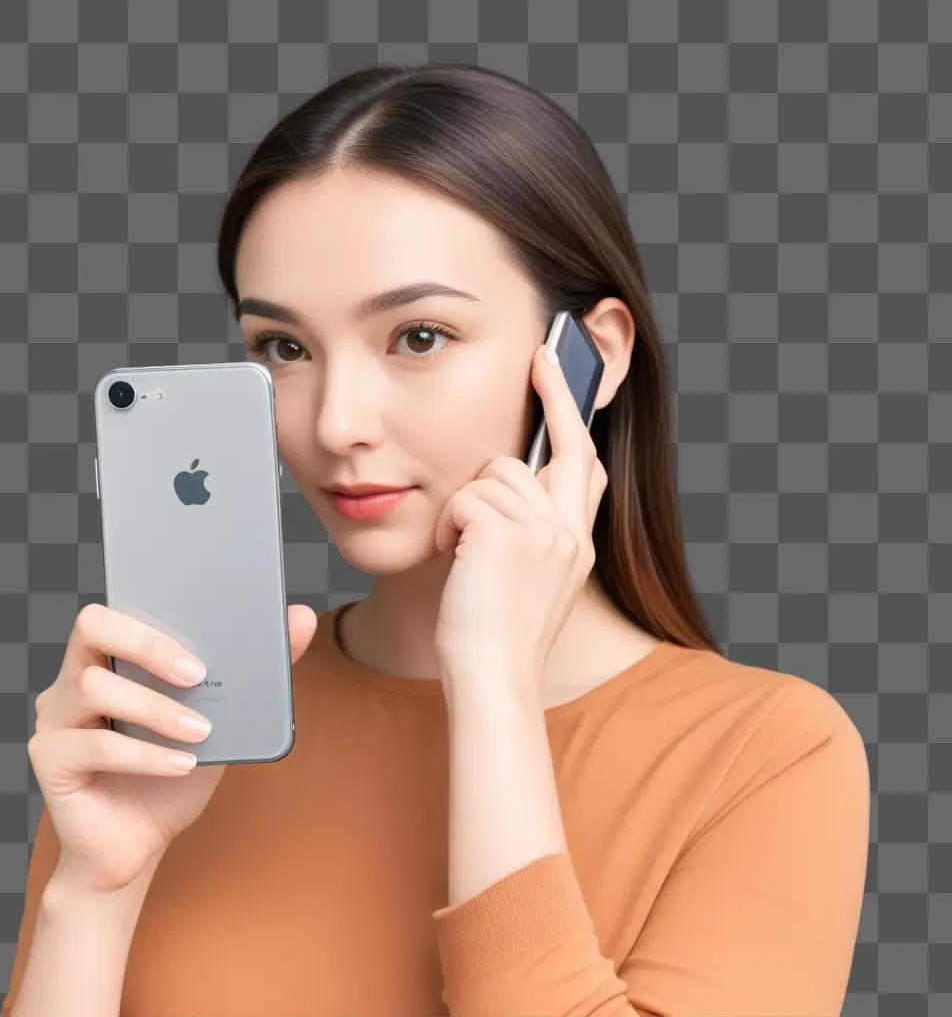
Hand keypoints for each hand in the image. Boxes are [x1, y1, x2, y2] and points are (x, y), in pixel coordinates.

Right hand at [28, 602, 317, 894]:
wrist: (140, 845)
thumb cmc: (177, 771)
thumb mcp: (227, 717)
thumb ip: (259, 668)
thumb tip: (302, 616)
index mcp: (113, 656)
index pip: (119, 606)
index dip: (156, 608)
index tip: (204, 620)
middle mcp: (74, 677)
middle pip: (94, 626)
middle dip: (149, 643)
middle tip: (199, 673)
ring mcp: (56, 718)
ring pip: (94, 686)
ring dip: (156, 708)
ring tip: (200, 730)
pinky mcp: (50, 760)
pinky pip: (94, 746)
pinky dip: (145, 754)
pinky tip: (181, 765)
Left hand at [433, 343, 606, 700]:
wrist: (491, 680)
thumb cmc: (494, 637)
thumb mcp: (527, 581)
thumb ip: (528, 534)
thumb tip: (504, 488)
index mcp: (578, 544)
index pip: (586, 466)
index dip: (576, 419)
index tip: (563, 379)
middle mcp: (572, 533)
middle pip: (564, 447)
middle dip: (556, 394)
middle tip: (542, 353)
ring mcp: (547, 532)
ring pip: (495, 474)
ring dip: (466, 506)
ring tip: (459, 551)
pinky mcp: (508, 533)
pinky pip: (465, 497)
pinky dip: (448, 525)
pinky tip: (450, 558)